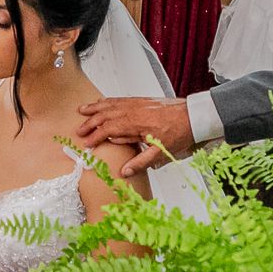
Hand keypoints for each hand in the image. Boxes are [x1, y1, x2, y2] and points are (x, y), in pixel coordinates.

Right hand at [75, 96, 195, 177]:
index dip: (95, 137)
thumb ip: (141, 162)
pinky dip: (107, 101)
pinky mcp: (141, 100)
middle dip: (90, 123)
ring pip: (109, 104)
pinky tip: (101, 102)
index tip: (86, 144)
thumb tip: (125, 172)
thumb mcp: (161, 152)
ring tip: (82, 111)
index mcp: (135, 123)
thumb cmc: (179, 132)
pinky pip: (119, 99)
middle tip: (79, 131)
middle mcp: (133, 110)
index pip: (108, 130)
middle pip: (105, 115)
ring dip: (94, 108)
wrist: (193, 116)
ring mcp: (136, 103)